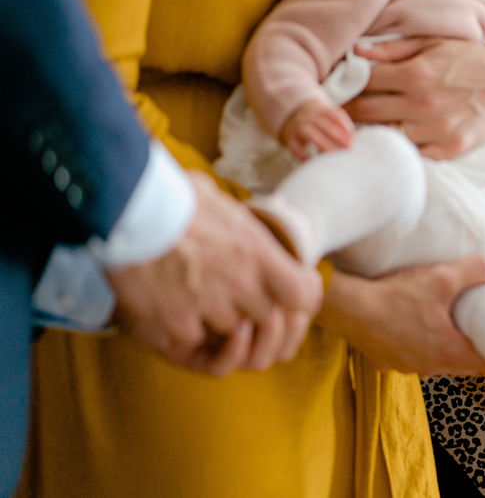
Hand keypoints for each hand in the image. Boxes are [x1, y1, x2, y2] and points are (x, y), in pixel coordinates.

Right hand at [106, 172, 322, 375]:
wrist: (125, 208)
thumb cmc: (171, 196)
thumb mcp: (220, 203)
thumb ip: (242, 224)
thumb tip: (244, 222)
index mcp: (258, 253)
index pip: (303, 296)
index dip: (297, 301)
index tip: (283, 295)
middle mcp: (241, 284)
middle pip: (267, 320)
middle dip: (252, 314)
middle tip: (229, 299)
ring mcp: (210, 308)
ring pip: (230, 334)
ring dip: (217, 323)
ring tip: (192, 295)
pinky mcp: (176, 326)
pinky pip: (193, 344)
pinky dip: (184, 333)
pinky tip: (169, 309)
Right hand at [279, 99, 353, 160]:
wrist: (292, 114)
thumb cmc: (319, 119)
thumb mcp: (328, 115)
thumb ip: (340, 124)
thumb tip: (354, 139)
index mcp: (321, 109)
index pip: (334, 115)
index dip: (344, 125)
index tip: (352, 138)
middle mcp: (309, 117)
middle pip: (323, 124)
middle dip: (337, 136)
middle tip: (348, 148)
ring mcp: (298, 127)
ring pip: (309, 134)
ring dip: (323, 144)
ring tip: (334, 155)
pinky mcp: (290, 139)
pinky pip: (295, 147)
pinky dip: (303, 155)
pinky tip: (313, 162)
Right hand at [318, 256, 484, 375]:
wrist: (350, 309)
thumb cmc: (395, 296)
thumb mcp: (440, 278)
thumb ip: (472, 272)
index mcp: (448, 351)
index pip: (483, 365)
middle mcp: (429, 365)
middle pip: (460, 365)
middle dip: (472, 352)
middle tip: (482, 335)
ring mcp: (406, 366)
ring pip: (434, 363)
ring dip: (442, 350)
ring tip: (448, 331)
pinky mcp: (386, 361)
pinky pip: (408, 357)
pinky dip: (415, 347)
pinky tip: (412, 330)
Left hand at [345, 38, 484, 159]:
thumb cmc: (468, 59)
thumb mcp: (433, 43)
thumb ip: (393, 48)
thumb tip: (356, 50)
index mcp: (416, 73)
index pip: (363, 82)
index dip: (345, 85)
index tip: (336, 89)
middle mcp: (423, 104)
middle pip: (366, 112)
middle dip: (349, 111)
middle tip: (339, 111)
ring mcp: (436, 130)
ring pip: (386, 136)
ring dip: (373, 131)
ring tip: (365, 127)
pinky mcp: (448, 150)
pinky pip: (412, 155)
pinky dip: (401, 148)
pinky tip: (395, 141)